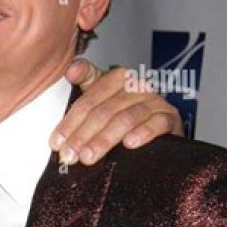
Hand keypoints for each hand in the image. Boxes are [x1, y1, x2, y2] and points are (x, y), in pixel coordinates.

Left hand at [50, 59, 183, 164]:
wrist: (160, 131)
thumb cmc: (124, 116)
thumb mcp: (101, 102)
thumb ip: (84, 88)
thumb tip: (71, 70)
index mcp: (115, 78)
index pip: (88, 100)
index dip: (70, 122)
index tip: (56, 142)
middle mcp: (135, 85)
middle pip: (103, 111)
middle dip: (82, 136)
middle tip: (70, 155)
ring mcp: (154, 101)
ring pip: (125, 118)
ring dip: (104, 139)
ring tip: (89, 157)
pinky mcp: (170, 117)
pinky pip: (156, 123)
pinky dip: (142, 133)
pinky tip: (129, 144)